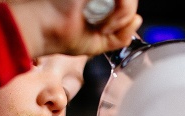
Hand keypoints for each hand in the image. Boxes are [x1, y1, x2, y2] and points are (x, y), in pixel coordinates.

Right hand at [8, 0, 141, 57]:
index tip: (109, 30)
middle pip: (130, 1)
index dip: (125, 17)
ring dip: (121, 17)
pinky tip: (103, 24)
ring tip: (103, 28)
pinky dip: (119, 13)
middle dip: (124, 18)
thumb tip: (138, 20)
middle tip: (106, 30)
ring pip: (129, 0)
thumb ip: (120, 35)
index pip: (126, 4)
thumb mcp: (98, 42)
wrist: (45, 29)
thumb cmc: (62, 36)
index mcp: (100, 2)